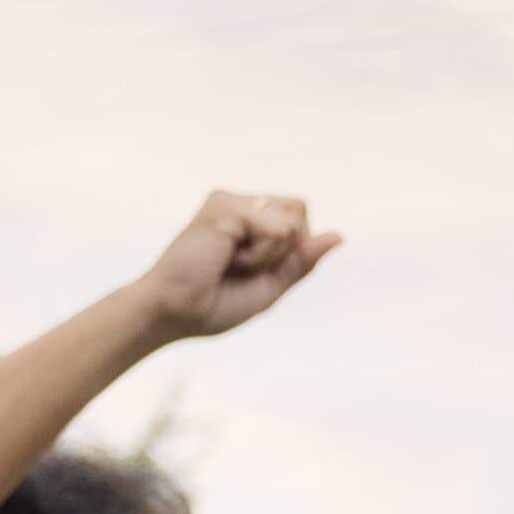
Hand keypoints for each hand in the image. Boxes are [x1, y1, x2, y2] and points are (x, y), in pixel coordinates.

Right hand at [124, 191, 341, 340]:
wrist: (174, 313)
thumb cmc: (213, 304)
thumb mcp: (271, 285)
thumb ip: (302, 260)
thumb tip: (340, 236)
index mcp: (249, 218)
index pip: (299, 218)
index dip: (290, 251)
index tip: (250, 272)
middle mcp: (240, 203)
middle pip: (300, 210)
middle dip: (283, 250)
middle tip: (241, 267)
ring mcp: (230, 200)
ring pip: (290, 220)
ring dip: (269, 255)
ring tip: (230, 263)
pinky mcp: (224, 206)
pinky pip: (277, 228)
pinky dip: (260, 255)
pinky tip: (225, 259)